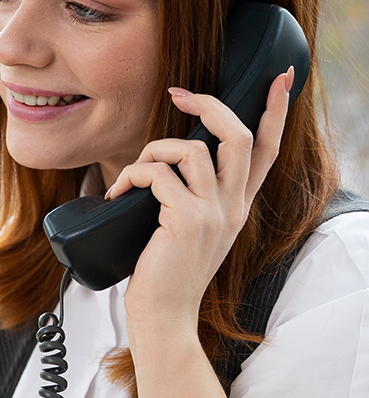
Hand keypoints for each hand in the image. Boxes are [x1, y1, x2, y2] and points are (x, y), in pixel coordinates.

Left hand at [104, 67, 293, 336]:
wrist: (163, 318)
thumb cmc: (165, 277)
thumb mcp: (188, 233)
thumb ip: (189, 200)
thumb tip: (160, 167)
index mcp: (237, 206)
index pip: (267, 150)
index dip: (276, 111)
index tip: (281, 79)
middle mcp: (233, 206)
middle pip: (237, 135)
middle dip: (208, 105)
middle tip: (178, 95)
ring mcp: (213, 213)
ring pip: (190, 149)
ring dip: (151, 150)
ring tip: (130, 176)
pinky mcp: (186, 220)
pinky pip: (157, 175)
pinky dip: (131, 175)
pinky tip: (116, 194)